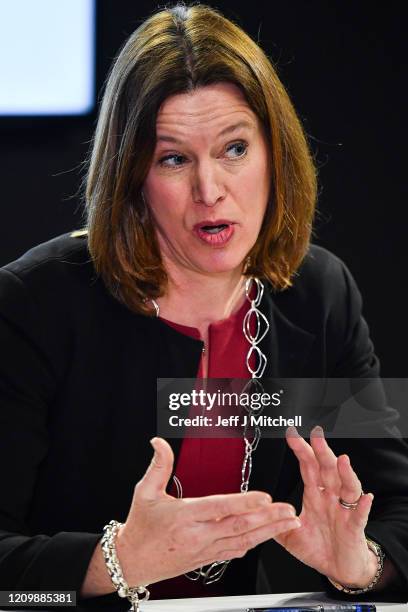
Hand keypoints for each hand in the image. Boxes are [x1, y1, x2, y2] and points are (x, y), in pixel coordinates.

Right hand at [116, 437, 300, 585]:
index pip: (219, 507)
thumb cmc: (140, 527)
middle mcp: (197, 535)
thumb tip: (159, 442)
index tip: (264, 497)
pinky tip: (267, 537)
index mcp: (183, 516)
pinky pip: (235, 552)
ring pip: (242, 541)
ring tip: (289, 522)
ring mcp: (204, 550)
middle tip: (288, 510)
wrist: (131, 562)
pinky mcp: (206, 559)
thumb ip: (158, 466)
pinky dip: (253, 543)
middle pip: (239, 527)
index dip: (243, 503)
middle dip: (268, 519)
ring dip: (268, 532)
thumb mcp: (144, 492)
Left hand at [275, 426, 376, 587]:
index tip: (293, 435)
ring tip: (342, 460)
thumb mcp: (289, 536)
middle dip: (322, 452)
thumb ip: (275, 523)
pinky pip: (360, 515)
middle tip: (317, 435)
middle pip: (328, 470)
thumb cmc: (317, 548)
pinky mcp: (354, 528)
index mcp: (315, 496)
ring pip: (347, 487)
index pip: (309, 468)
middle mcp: (330, 498)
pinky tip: (366, 498)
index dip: (302, 451)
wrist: (338, 569)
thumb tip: (254, 513)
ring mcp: (344, 511)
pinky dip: (364, 506)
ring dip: (346, 473)